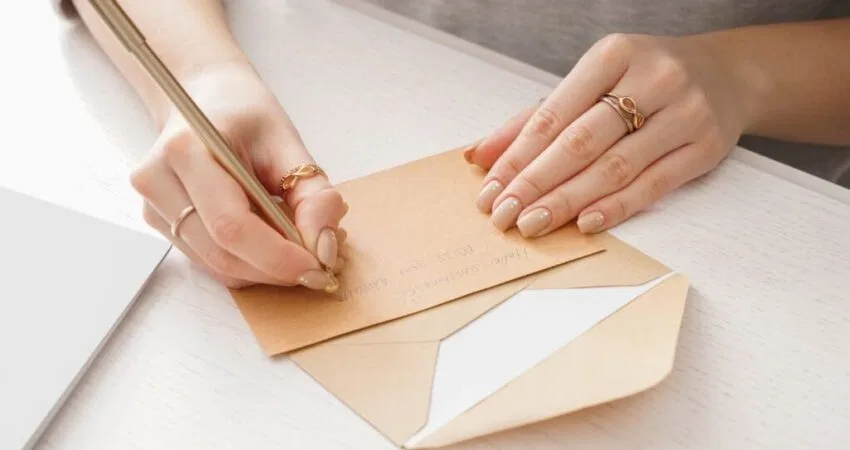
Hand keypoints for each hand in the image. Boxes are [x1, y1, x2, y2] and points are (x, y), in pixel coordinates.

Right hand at [131, 65, 346, 289]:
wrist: (204, 100)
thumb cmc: (245, 115)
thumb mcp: (287, 142)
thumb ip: (312, 194)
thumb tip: (323, 248)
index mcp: (187, 149)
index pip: (232, 225)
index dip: (278, 257)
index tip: (318, 267)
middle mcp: (157, 180)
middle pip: (222, 253)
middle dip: (276, 268)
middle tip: (318, 262)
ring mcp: (152, 205)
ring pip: (216, 266)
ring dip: (264, 269)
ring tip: (297, 245)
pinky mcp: (160, 223)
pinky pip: (210, 262)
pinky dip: (247, 262)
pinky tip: (269, 240)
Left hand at [465, 33, 746, 236]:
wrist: (727, 74)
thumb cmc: (644, 80)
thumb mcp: (593, 82)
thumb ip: (535, 117)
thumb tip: (480, 155)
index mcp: (614, 54)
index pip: (554, 113)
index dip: (517, 155)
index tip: (490, 189)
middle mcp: (653, 78)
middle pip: (581, 142)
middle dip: (535, 183)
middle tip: (504, 215)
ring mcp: (684, 113)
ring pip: (615, 167)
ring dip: (567, 201)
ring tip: (533, 224)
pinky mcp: (706, 148)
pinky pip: (654, 185)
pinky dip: (616, 207)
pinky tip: (584, 223)